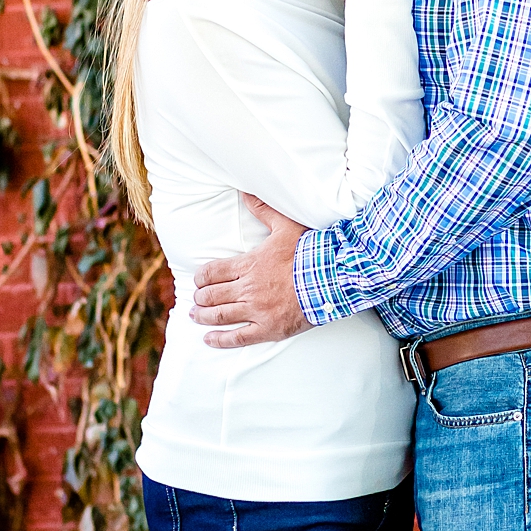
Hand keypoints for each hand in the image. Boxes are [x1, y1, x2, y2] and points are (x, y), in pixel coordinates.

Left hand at [190, 194, 315, 347]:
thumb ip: (264, 210)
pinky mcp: (268, 328)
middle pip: (211, 295)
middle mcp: (247, 289)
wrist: (334, 278)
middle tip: (197, 298)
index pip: (212, 272)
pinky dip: (219, 339)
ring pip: (219, 315)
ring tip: (196, 315)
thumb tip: (247, 192)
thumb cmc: (312, 252)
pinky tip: (209, 338)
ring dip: (203, 316)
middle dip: (200, 297)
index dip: (201, 277)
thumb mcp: (287, 226)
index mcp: (249, 264)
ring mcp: (257, 310)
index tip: (199, 280)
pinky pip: (237, 337)